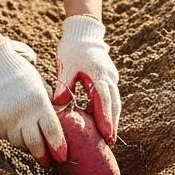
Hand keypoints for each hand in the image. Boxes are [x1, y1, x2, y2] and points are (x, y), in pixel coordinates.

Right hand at [0, 38, 66, 168]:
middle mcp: (24, 114)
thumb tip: (54, 125)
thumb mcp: (39, 87)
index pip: (52, 132)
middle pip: (35, 144)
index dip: (58, 147)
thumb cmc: (21, 73)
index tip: (61, 157)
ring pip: (18, 142)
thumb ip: (45, 106)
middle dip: (42, 156)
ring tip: (27, 140)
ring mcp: (7, 119)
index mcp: (40, 104)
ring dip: (24, 143)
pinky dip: (8, 133)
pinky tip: (10, 125)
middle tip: (46, 162)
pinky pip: (3, 135)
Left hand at [52, 15, 120, 144]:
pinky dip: (109, 108)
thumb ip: (64, 84)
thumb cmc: (72, 48)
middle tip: (110, 142)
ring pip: (115, 101)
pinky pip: (111, 95)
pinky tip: (103, 120)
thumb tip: (59, 103)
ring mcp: (111, 76)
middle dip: (113, 123)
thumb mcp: (66, 65)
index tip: (106, 134)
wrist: (83, 32)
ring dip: (113, 118)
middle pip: (114, 104)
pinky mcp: (109, 76)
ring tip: (109, 136)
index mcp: (99, 75)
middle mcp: (109, 77)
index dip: (106, 119)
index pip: (104, 101)